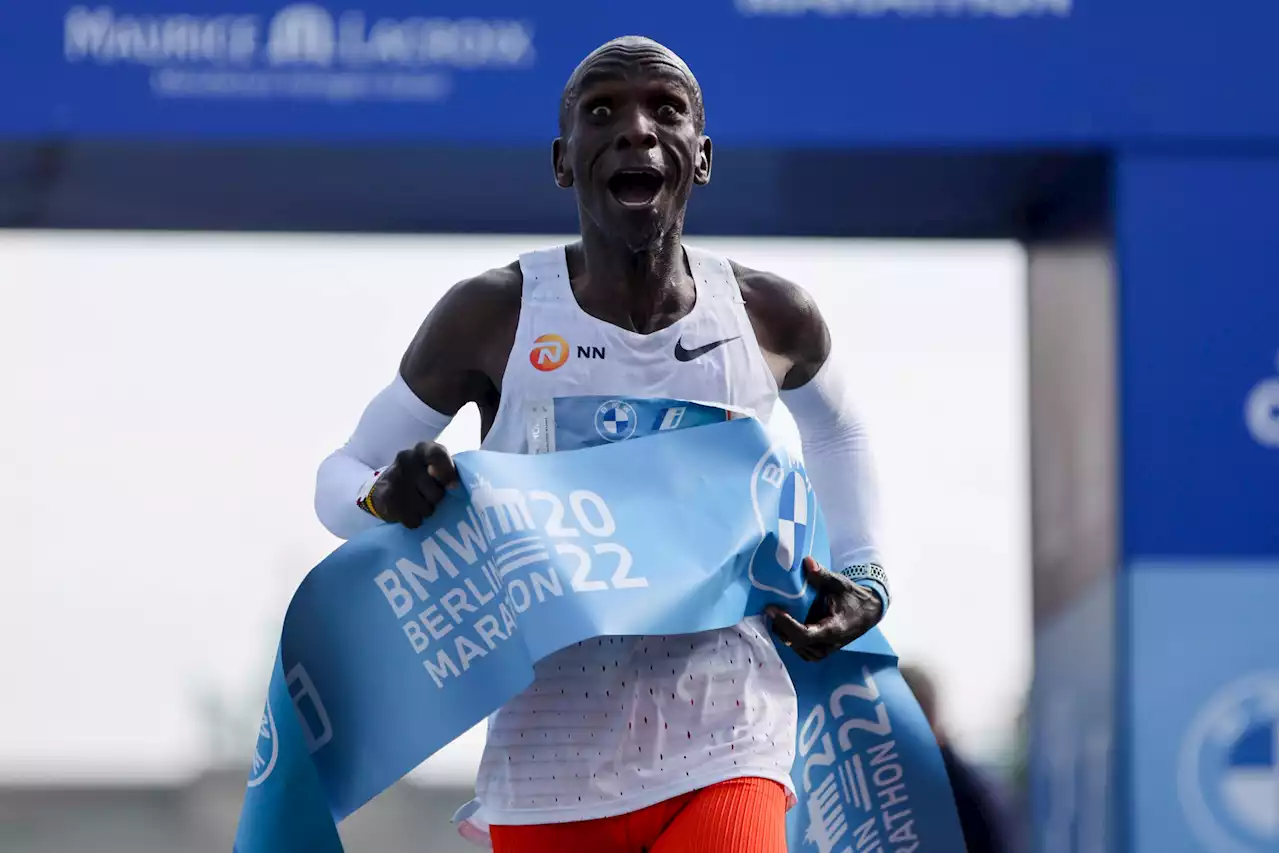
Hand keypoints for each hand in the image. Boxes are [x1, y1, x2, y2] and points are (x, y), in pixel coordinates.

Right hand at [370, 441, 458, 528]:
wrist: (383, 487)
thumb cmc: (419, 476)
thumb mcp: (433, 466)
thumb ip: (446, 471)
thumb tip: (453, 485)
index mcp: (422, 449)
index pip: (437, 455)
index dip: (447, 472)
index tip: (452, 486)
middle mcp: (406, 459)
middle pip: (436, 493)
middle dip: (436, 499)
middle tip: (427, 494)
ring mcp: (394, 478)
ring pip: (425, 509)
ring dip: (425, 511)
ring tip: (416, 503)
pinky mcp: (386, 498)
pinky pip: (413, 519)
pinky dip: (414, 520)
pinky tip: (407, 511)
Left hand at [765, 557, 882, 661]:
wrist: (867, 612)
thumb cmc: (853, 597)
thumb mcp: (840, 583)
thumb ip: (822, 575)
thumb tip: (807, 561)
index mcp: (834, 629)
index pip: (805, 634)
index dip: (786, 624)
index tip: (773, 610)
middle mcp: (828, 644)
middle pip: (796, 642)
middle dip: (781, 626)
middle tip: (770, 608)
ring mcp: (824, 650)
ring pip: (796, 647)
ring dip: (784, 632)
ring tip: (776, 614)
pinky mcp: (820, 651)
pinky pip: (800, 648)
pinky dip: (790, 637)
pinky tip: (784, 622)